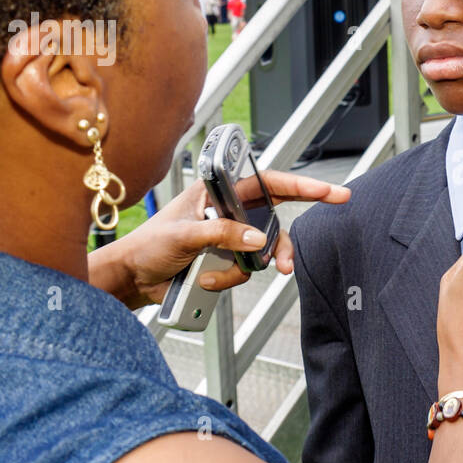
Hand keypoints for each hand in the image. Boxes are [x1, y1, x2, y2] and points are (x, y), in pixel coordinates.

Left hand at [91, 172, 349, 308]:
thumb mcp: (184, 235)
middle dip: (284, 242)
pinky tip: (206, 279)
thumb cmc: (148, 245)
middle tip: (292, 263)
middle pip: (274, 219)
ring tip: (236, 278)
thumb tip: (259, 239)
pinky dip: (230, 277)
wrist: (133, 279)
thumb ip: (223, 234)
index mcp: (218, 192)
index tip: (329, 191)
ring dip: (256, 265)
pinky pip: (246, 269)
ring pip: (263, 249)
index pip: (267, 183)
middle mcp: (229, 211)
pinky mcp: (226, 260)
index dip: (301, 185)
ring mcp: (230, 237)